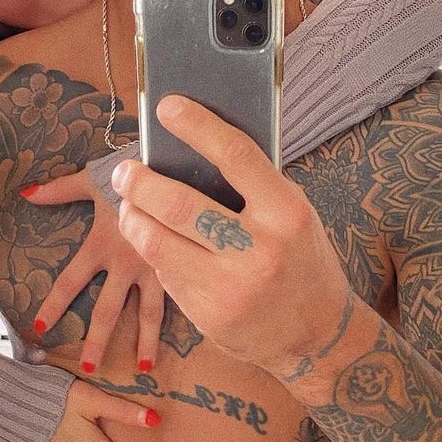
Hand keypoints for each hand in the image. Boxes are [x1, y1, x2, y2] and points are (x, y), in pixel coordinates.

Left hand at [21, 168, 165, 374]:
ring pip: (149, 314)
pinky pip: (181, 297)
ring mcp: (157, 269)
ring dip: (146, 342)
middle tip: (91, 367)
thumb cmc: (131, 172)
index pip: (70, 281)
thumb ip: (60, 190)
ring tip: (145, 368)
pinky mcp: (183, 267)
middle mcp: (126, 264)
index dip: (54, 304)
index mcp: (101, 245)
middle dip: (98, 340)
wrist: (175, 167)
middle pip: (107, 311)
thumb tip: (26, 193)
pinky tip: (189, 337)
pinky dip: (185, 316)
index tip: (39, 327)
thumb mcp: (94, 179)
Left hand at [110, 95, 352, 378]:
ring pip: (157, 242)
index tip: (166, 106)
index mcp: (287, 211)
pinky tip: (158, 244)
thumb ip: (253, 188)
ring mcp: (232, 287)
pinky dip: (156, 254)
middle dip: (140, 183)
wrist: (318, 335)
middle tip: (124, 172)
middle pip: (178, 203)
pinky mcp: (209, 315)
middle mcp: (260, 248)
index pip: (235, 154)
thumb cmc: (302, 262)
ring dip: (133, 218)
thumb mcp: (293, 218)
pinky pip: (165, 275)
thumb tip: (193, 148)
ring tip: (129, 205)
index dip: (196, 125)